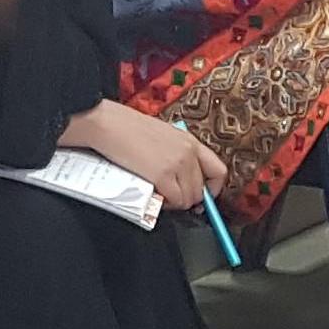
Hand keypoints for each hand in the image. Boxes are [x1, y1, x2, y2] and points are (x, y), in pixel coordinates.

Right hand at [66, 100, 227, 210]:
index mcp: (191, 141)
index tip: (203, 196)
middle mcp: (189, 153)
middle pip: (201, 190)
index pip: (218, 171)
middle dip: (188, 199)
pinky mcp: (162, 176)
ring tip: (160, 194)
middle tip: (173, 198)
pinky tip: (155, 195)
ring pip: (189, 199)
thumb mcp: (164, 136)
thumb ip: (178, 154)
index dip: (213, 189)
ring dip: (176, 202)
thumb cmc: (129, 129)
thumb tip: (185, 179)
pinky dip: (166, 204)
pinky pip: (174, 201)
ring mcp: (177, 164)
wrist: (109, 124)